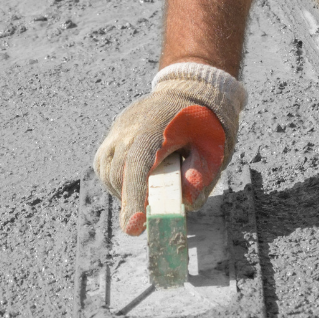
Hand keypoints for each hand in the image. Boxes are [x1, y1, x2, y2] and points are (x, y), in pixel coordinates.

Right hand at [93, 63, 246, 235]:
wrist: (188, 90)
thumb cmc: (203, 123)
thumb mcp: (213, 148)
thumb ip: (202, 176)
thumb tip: (187, 204)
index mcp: (154, 129)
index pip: (137, 166)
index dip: (134, 198)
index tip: (134, 227)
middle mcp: (128, 129)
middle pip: (120, 175)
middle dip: (132, 203)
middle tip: (149, 220)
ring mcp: (117, 131)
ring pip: (109, 174)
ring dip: (125, 192)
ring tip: (148, 195)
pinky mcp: (112, 136)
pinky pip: (105, 165)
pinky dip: (117, 181)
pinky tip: (136, 183)